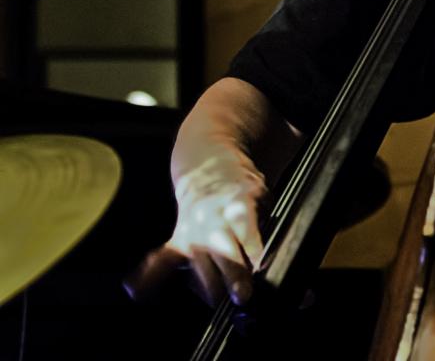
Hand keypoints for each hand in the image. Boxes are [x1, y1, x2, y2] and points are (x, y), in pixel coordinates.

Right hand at [126, 154, 266, 306]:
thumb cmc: (240, 185)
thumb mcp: (261, 195)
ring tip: (217, 302)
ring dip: (209, 286)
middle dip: (233, 274)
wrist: (206, 165)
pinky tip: (137, 290)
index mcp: (236, 204)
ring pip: (198, 263)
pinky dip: (149, 275)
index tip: (259, 266)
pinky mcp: (178, 240)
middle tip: (242, 295)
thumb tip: (264, 258)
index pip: (244, 228)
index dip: (253, 249)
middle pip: (222, 251)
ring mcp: (192, 231)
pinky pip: (161, 260)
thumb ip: (263, 224)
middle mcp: (211, 219)